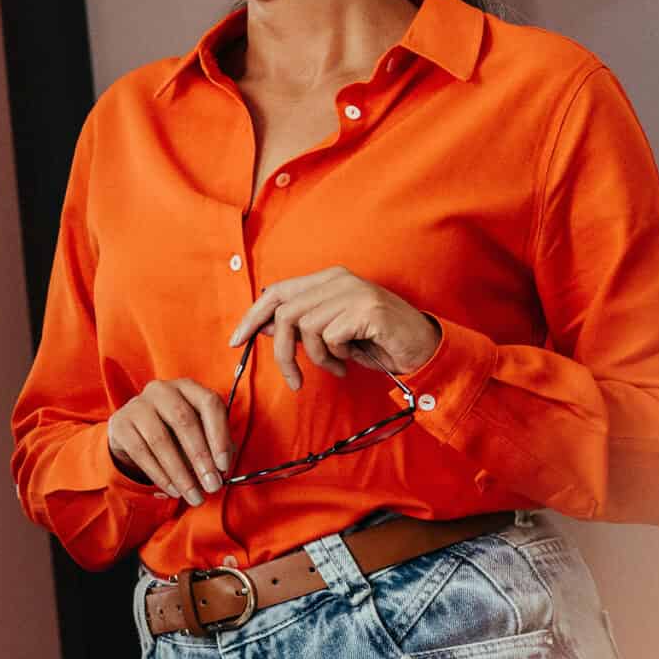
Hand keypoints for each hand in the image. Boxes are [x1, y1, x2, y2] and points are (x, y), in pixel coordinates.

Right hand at [106, 379, 231, 506]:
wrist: (134, 432)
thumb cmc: (175, 432)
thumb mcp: (199, 432)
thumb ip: (215, 445)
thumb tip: (222, 468)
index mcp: (188, 387)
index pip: (209, 403)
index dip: (219, 435)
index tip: (224, 466)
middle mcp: (162, 390)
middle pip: (184, 421)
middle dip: (201, 458)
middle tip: (212, 486)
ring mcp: (138, 405)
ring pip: (161, 440)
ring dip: (180, 472)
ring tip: (193, 495)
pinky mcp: (120, 424)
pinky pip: (141, 452)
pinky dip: (160, 475)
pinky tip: (173, 490)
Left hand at [229, 266, 441, 388]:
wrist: (422, 349)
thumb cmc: (375, 342)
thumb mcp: (331, 334)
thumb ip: (300, 325)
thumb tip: (263, 326)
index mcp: (328, 279)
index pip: (275, 292)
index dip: (252, 317)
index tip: (236, 342)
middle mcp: (338, 279)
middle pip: (284, 312)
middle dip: (283, 352)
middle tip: (293, 379)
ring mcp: (353, 292)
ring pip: (305, 327)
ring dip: (318, 358)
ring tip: (337, 365)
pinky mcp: (366, 309)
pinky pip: (330, 337)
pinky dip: (336, 357)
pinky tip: (352, 361)